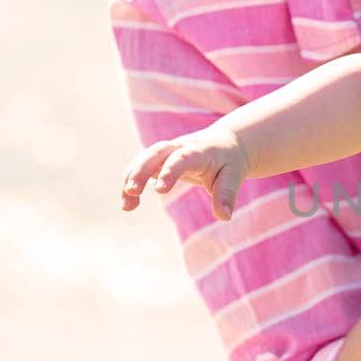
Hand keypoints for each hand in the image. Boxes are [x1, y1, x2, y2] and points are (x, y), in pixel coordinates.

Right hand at [120, 125, 249, 221]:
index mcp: (199, 150)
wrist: (224, 142)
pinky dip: (131, 182)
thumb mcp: (234, 176)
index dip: (170, 171)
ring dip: (131, 178)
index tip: (159, 190)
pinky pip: (140, 167)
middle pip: (155, 153)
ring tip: (126, 205)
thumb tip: (224, 217)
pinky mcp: (159, 159)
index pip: (182, 158)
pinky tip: (128, 205)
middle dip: (141, 170)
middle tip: (132, 191)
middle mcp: (179, 147)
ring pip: (143, 158)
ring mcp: (166, 152)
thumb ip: (226, 195)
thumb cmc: (229, 161)